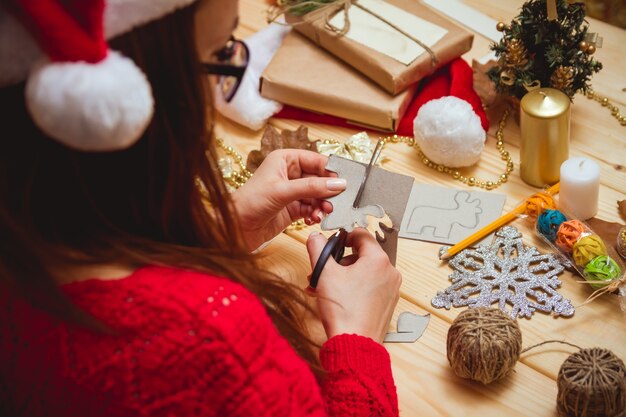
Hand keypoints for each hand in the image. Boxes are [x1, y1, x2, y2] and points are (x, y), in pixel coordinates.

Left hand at [232, 150, 345, 250]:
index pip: (316, 160)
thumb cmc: (249, 202)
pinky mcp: (292, 209)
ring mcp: (292, 192)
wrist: (234, 228)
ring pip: (317, 195)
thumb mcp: (282, 191)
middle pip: (319, 179)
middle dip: (328, 191)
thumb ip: (312, 187)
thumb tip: (338, 184)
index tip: (344, 182)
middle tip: (336, 202)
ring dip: (323, 204)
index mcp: (285, 160)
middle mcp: (289, 173)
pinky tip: (313, 219)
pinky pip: (312, 208)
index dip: (331, 171)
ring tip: (323, 212)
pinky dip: (315, 213)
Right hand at [306, 229, 401, 343]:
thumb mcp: (324, 273)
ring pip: (365, 272)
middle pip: (362, 255)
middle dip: (340, 262)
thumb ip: (318, 249)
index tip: (333, 243)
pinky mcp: (387, 303)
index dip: (344, 236)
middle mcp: (389, 272)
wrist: (354, 344)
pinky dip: (354, 288)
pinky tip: (337, 298)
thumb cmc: (344, 311)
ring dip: (344, 276)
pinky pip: (370, 287)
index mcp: (378, 260)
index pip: (361, 234)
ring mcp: (390, 289)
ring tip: (325, 288)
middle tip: (324, 271)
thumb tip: (315, 237)